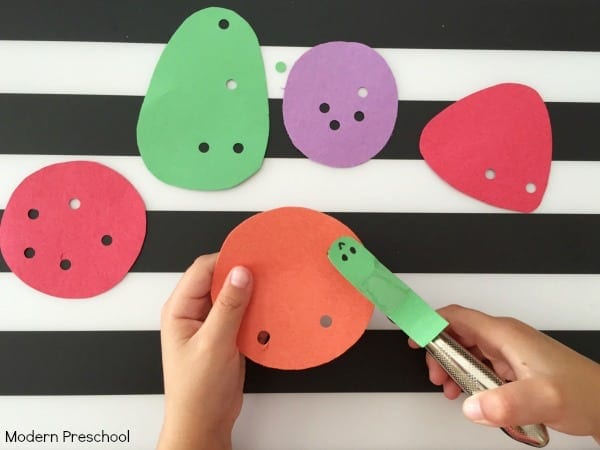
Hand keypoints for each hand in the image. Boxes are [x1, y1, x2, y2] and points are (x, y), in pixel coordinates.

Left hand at [158, 254, 252, 449]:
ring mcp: (211, 323)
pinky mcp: (226, 333)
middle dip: (241, 273)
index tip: (251, 255)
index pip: (203, 269)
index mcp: (180, 309)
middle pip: (218, 278)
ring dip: (250, 291)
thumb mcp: (213, 345)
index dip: (226, 259)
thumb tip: (239, 274)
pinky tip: (268, 308)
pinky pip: (242, 311)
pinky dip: (255, 308)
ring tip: (270, 286)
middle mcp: (193, 312)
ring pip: (232, 294)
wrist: (204, 421)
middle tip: (266, 269)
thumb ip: (228, 307)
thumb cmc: (196, 392)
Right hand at [410, 304, 599, 441]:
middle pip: (457, 335)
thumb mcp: (543, 398)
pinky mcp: (514, 369)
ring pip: (467, 351)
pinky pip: (480, 367)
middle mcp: (505, 340)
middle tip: (436, 376)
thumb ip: (505, 402)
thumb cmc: (584, 393)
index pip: (457, 317)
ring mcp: (509, 354)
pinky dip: (467, 378)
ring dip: (452, 368)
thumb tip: (472, 406)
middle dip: (438, 353)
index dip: (430, 322)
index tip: (411, 333)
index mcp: (505, 335)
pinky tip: (469, 395)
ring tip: (449, 388)